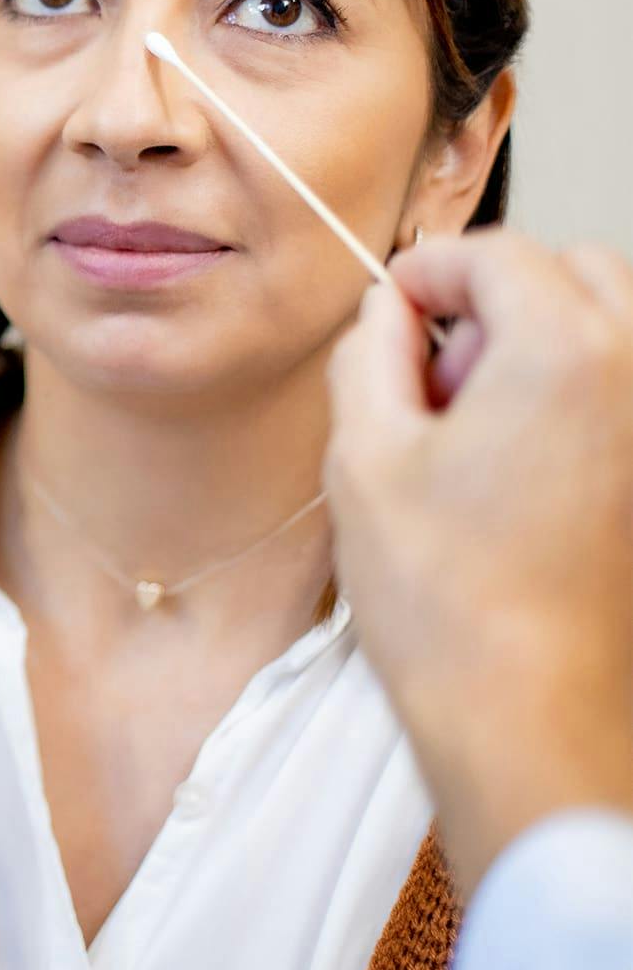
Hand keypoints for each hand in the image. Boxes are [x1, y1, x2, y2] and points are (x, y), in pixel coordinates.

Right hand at [324, 227, 632, 898]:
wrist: (526, 715)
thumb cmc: (448, 602)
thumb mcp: (362, 454)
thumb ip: (367, 352)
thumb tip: (384, 313)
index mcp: (567, 353)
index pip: (499, 254)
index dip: (430, 270)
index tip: (392, 304)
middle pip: (575, 272)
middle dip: (497, 296)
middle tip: (434, 365)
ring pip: (610, 327)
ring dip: (540, 338)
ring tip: (470, 421)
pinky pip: (619, 392)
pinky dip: (572, 391)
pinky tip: (511, 460)